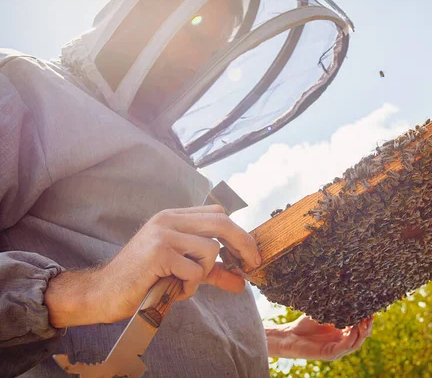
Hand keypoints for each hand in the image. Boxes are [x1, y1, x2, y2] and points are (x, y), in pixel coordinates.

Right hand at [45, 205, 260, 327]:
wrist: (103, 294)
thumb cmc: (143, 281)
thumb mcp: (183, 273)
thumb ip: (212, 273)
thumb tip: (242, 282)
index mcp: (173, 217)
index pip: (217, 213)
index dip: (238, 233)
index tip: (248, 254)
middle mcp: (168, 219)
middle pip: (222, 222)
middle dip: (243, 244)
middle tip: (253, 264)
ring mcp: (163, 233)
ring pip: (210, 250)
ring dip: (203, 274)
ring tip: (181, 284)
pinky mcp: (159, 252)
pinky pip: (196, 270)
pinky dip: (190, 287)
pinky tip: (171, 289)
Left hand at [266, 315, 373, 360]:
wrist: (289, 335)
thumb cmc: (305, 323)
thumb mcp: (324, 312)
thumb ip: (336, 308)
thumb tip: (348, 292)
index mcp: (342, 332)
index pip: (360, 328)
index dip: (367, 320)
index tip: (371, 309)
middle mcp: (342, 341)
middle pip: (361, 337)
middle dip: (367, 326)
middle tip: (370, 315)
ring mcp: (337, 349)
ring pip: (355, 343)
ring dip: (361, 333)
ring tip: (364, 321)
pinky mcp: (330, 354)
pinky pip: (344, 347)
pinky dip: (350, 339)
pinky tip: (352, 329)